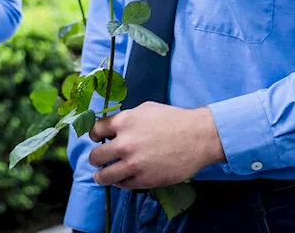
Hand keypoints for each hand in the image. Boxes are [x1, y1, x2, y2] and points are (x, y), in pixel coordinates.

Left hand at [88, 102, 225, 188]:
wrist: (199, 137)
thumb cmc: (175, 120)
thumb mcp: (147, 109)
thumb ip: (127, 119)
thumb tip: (114, 127)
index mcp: (125, 122)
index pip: (95, 130)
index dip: (95, 135)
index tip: (97, 139)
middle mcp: (125, 143)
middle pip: (95, 157)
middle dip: (96, 158)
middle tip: (101, 160)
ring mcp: (133, 163)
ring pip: (103, 176)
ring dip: (102, 176)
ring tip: (104, 175)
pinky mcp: (144, 180)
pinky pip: (122, 185)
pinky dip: (121, 182)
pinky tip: (125, 177)